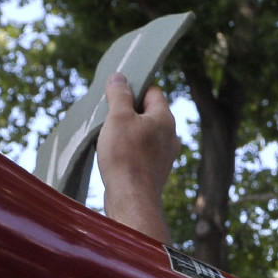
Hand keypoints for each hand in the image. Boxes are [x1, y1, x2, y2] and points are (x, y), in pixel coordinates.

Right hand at [96, 73, 178, 242]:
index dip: (133, 89)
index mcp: (165, 118)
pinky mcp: (155, 171)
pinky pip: (140, 151)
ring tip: (108, 136)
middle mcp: (170, 136)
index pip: (152, 91)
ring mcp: (164, 155)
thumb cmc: (125, 157)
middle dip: (127, 111)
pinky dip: (128, 149)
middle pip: (147, 112)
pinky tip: (113, 155)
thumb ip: (119, 94)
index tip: (114, 95)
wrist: (131, 200)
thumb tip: (119, 77)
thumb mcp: (118, 117)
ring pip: (143, 133)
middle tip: (107, 116)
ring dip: (125, 132)